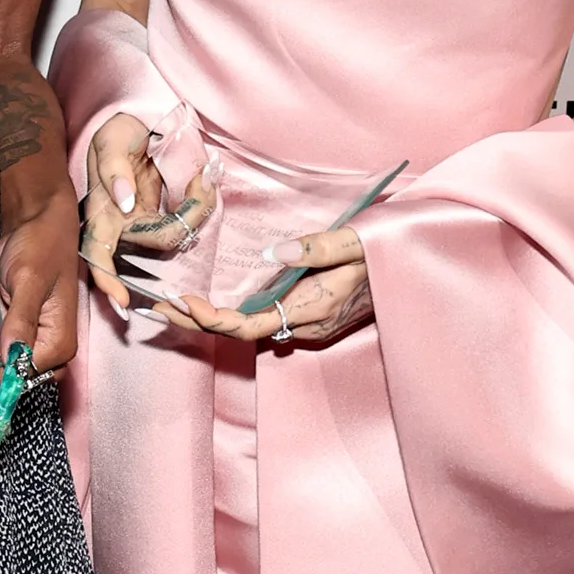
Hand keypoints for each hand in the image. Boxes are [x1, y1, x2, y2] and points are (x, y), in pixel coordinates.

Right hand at [81, 113, 215, 317]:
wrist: (141, 118)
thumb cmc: (119, 129)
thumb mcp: (110, 139)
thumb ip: (112, 169)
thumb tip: (124, 202)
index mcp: (103, 211)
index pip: (98, 254)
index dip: (108, 281)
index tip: (123, 302)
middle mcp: (124, 223)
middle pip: (159, 241)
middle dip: (189, 216)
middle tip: (204, 179)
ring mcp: (147, 219)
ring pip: (178, 234)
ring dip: (199, 210)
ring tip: (205, 176)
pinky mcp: (166, 212)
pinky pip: (187, 220)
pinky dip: (200, 205)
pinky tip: (203, 183)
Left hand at [172, 225, 374, 349]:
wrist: (416, 263)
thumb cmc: (388, 247)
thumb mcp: (356, 241)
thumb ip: (317, 248)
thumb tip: (274, 254)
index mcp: (314, 308)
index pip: (250, 326)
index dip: (212, 320)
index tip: (182, 303)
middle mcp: (309, 324)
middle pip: (241, 332)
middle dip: (198, 323)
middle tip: (156, 309)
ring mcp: (311, 324)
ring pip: (251, 328)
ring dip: (212, 319)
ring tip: (172, 305)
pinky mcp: (311, 316)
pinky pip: (265, 320)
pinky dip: (234, 313)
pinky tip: (212, 300)